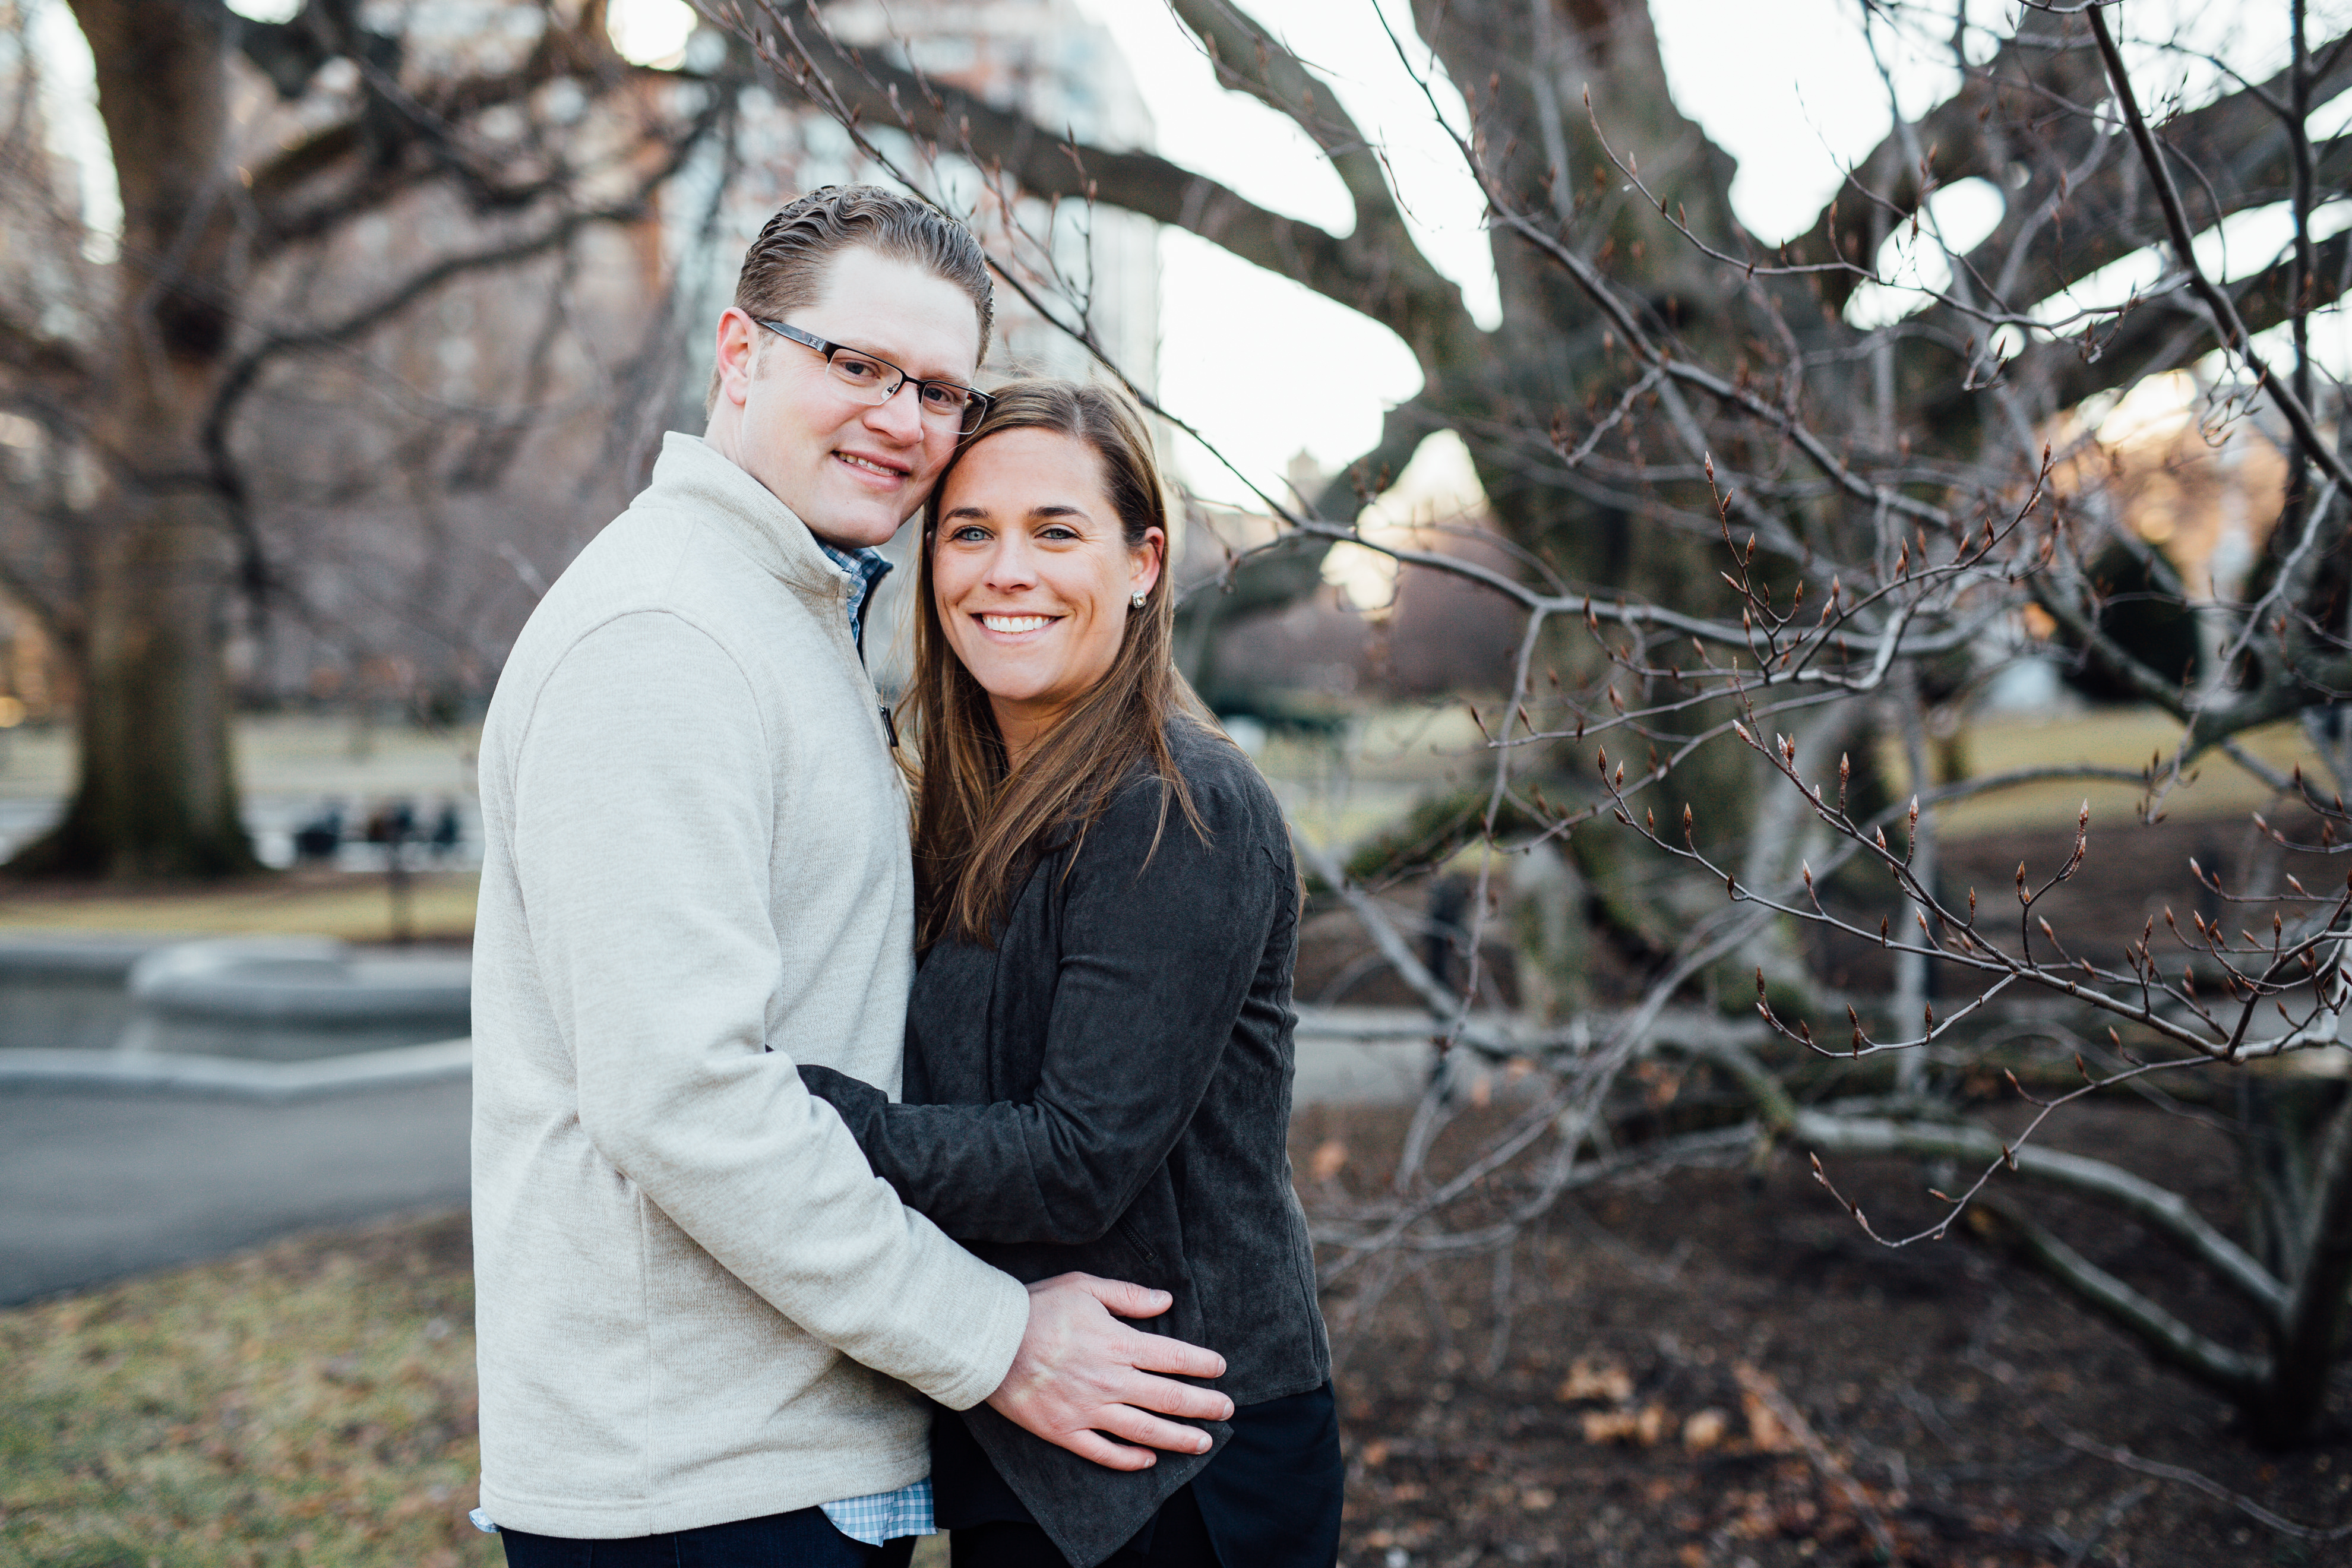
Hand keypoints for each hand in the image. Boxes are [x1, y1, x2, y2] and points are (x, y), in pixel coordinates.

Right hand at [985, 1273, 1232, 1470]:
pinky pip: (1103, 1452)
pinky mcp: (1063, 1431)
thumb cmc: (1036, 1307)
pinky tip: (1148, 1461)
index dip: (1202, 1365)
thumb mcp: (1084, 1286)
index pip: (1174, 1357)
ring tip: (1203, 1443)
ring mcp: (1088, 1410)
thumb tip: (1166, 1300)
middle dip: (1203, 1405)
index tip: (1220, 1369)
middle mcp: (1110, 1381)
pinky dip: (1129, 1460)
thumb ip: (1128, 1295)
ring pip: (1144, 1431)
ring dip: (1178, 1439)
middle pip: (1169, 1398)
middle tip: (1227, 1410)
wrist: (988, 1341)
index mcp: (1118, 1343)